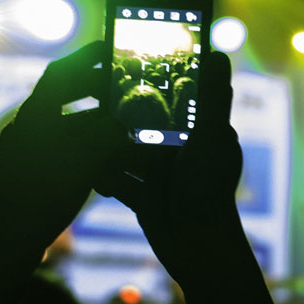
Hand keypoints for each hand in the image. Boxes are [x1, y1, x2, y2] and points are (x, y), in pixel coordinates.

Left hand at [0, 42, 125, 248]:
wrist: (9, 241)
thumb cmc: (44, 195)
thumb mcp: (86, 159)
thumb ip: (109, 134)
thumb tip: (125, 122)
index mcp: (36, 114)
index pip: (61, 71)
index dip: (86, 57)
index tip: (109, 47)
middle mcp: (29, 127)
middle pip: (64, 96)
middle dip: (95, 89)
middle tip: (123, 86)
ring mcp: (29, 150)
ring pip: (67, 123)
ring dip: (95, 120)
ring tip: (124, 122)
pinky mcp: (34, 172)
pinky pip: (64, 148)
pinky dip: (87, 145)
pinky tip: (108, 155)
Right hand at [96, 51, 244, 287]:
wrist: (196, 250)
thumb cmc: (209, 191)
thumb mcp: (208, 138)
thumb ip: (210, 98)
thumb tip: (219, 52)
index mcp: (201, 131)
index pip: (178, 96)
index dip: (157, 79)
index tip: (129, 61)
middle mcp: (182, 149)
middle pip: (145, 121)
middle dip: (122, 113)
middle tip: (96, 95)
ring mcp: (161, 173)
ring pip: (126, 149)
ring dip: (108, 145)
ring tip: (84, 130)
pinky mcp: (143, 195)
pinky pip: (117, 178)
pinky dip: (104, 175)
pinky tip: (87, 169)